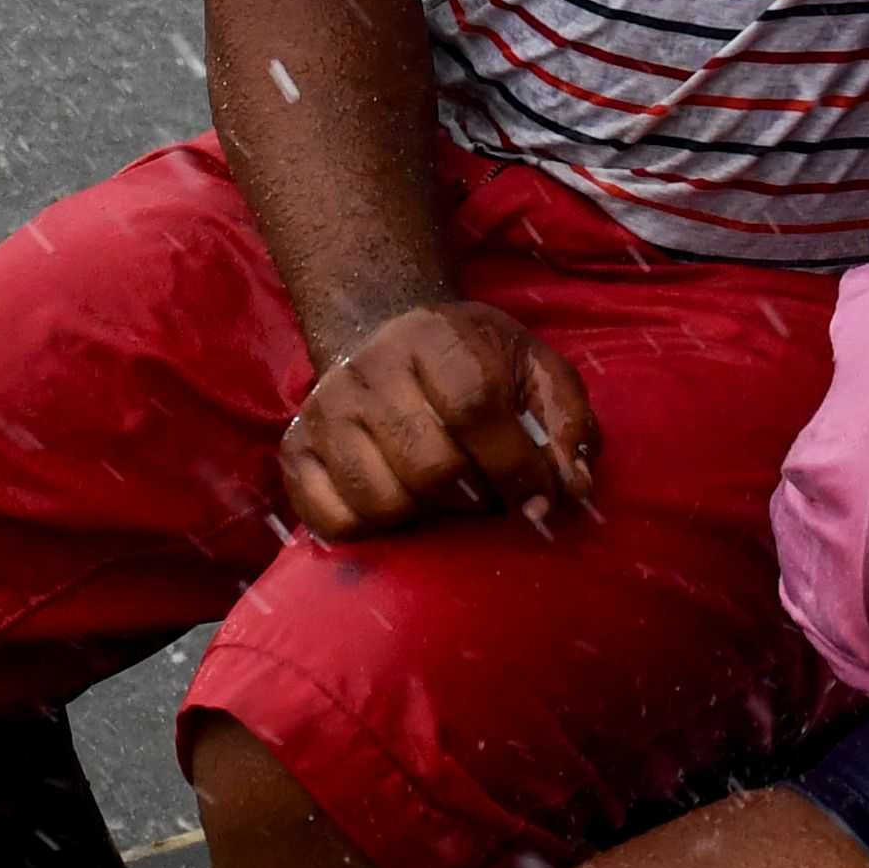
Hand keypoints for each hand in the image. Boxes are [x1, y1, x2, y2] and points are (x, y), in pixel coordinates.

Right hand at [279, 298, 599, 540]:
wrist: (384, 336)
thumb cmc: (473, 363)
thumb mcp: (533, 370)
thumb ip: (567, 423)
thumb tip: (572, 487)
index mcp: (434, 337)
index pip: (476, 409)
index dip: (516, 467)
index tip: (538, 496)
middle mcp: (369, 369)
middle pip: (431, 467)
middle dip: (476, 499)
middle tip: (488, 495)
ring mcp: (325, 411)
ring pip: (382, 502)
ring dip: (428, 517)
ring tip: (444, 497)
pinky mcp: (296, 450)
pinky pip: (333, 522)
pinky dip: (373, 531)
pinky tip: (399, 506)